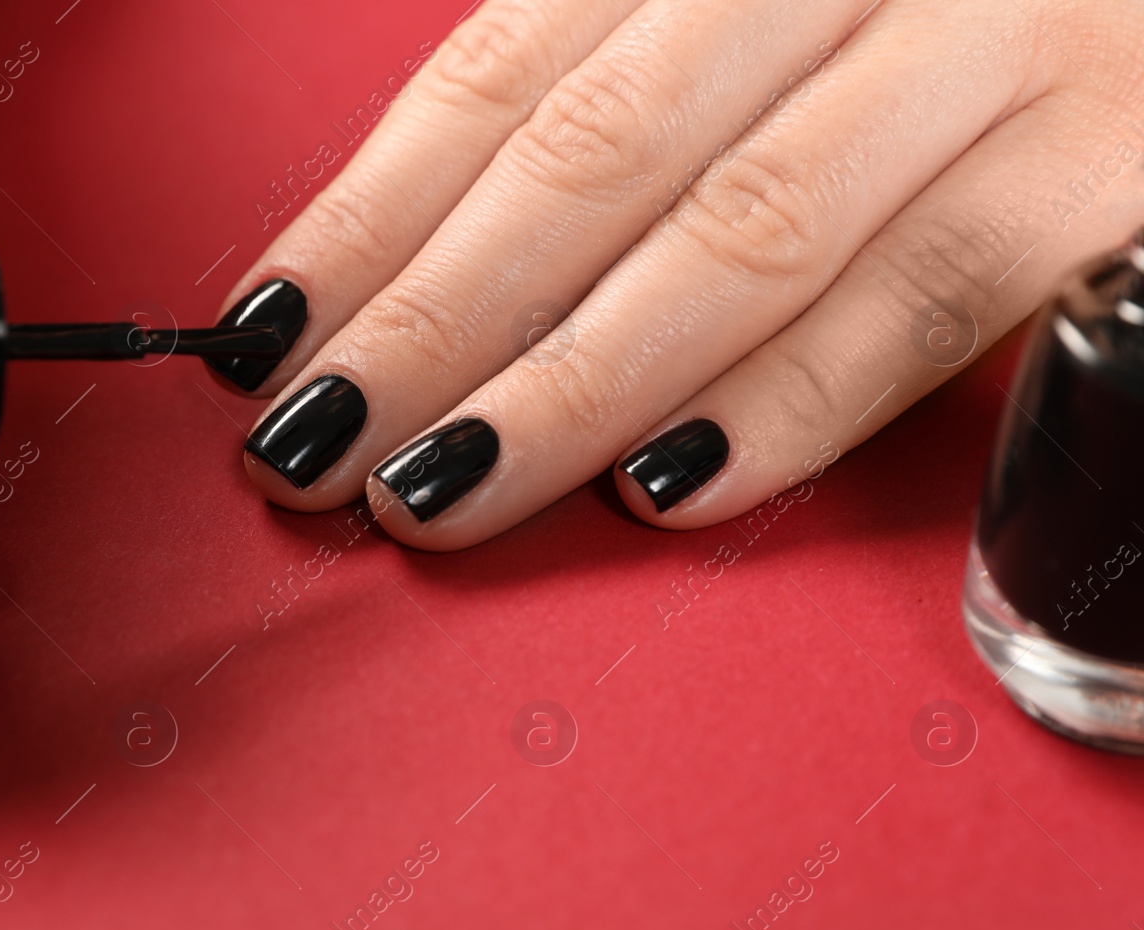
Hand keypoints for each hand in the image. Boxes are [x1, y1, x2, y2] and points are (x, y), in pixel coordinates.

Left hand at [213, 0, 1143, 548]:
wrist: (1135, 2)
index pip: (495, 78)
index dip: (364, 218)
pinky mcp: (1108, 164)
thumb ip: (621, 104)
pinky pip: (927, 298)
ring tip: (438, 489)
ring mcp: (992, 50)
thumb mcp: (762, 17)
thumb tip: (420, 264)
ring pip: (739, 236)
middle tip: (314, 446)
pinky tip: (666, 486)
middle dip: (432, 323)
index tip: (264, 338)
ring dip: (569, 387)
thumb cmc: (924, 21)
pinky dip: (791, 400)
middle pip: (591, 161)